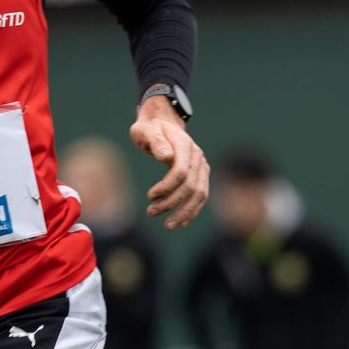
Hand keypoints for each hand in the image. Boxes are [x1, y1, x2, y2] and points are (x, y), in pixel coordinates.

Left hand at [130, 100, 209, 229]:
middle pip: (191, 186)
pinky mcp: (201, 174)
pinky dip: (193, 210)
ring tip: (168, 225)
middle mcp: (197, 156)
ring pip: (199, 194)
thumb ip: (156, 141)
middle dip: (172, 203)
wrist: (162, 123)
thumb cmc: (150, 128)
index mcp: (184, 145)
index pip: (181, 172)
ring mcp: (201, 165)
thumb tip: (166, 157)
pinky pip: (201, 195)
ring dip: (184, 212)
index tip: (149, 196)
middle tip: (151, 212)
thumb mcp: (146, 131)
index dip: (166, 187)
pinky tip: (181, 222)